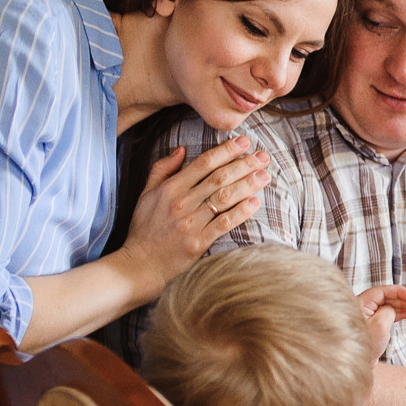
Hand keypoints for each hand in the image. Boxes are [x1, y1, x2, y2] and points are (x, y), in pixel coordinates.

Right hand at [118, 138, 270, 290]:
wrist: (140, 263)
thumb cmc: (144, 227)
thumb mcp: (146, 193)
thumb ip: (162, 168)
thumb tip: (182, 149)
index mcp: (170, 189)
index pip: (203, 163)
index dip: (225, 151)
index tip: (243, 142)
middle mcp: (181, 203)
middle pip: (218, 178)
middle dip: (244, 164)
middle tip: (263, 156)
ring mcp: (190, 224)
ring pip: (224, 198)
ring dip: (247, 185)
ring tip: (264, 175)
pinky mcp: (198, 243)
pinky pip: (224, 224)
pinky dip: (241, 212)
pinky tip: (255, 202)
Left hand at [356, 285, 405, 362]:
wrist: (357, 363)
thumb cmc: (366, 344)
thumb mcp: (380, 324)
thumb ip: (388, 310)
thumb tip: (391, 309)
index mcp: (361, 303)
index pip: (382, 291)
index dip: (399, 292)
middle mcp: (363, 307)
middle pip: (387, 298)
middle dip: (403, 300)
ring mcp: (368, 317)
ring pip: (389, 306)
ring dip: (403, 307)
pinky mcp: (373, 325)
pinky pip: (387, 315)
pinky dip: (399, 314)